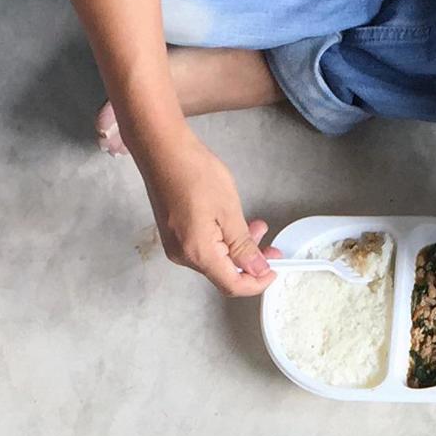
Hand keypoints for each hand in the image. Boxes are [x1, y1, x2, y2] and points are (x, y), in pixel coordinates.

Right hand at [135, 129, 271, 296]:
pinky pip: (203, 248)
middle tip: (271, 244)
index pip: (232, 285)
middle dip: (250, 262)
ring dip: (237, 248)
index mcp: (199, 253)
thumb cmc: (193, 173)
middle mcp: (183, 256)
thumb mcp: (229, 210)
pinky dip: (222, 241)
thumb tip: (258, 270)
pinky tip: (232, 223)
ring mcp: (176, 246)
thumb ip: (244, 246)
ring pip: (215, 260)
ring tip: (256, 226)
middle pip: (223, 273)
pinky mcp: (174, 235)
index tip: (274, 270)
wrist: (161, 151)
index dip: (256, 283)